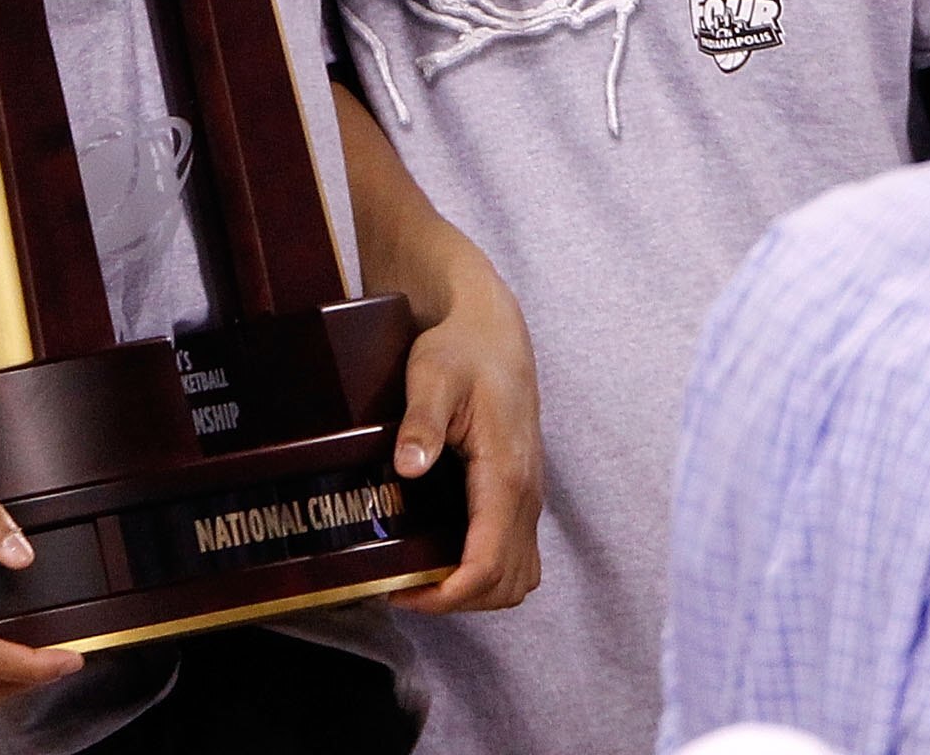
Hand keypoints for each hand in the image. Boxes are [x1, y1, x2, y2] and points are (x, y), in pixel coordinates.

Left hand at [391, 258, 544, 613]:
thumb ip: (422, 422)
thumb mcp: (432, 375)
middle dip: (456, 601)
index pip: (487, 564)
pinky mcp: (521, 492)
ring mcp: (528, 496)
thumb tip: (410, 466)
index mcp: (506, 474)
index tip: (401, 592)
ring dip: (476, 592)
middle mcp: (525, 493)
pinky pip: (517, 555)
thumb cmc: (461, 348)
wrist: (491, 328)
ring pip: (517, 576)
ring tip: (422, 581)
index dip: (447, 594)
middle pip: (505, 583)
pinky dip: (488, 573)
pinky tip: (446, 559)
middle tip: (402, 590)